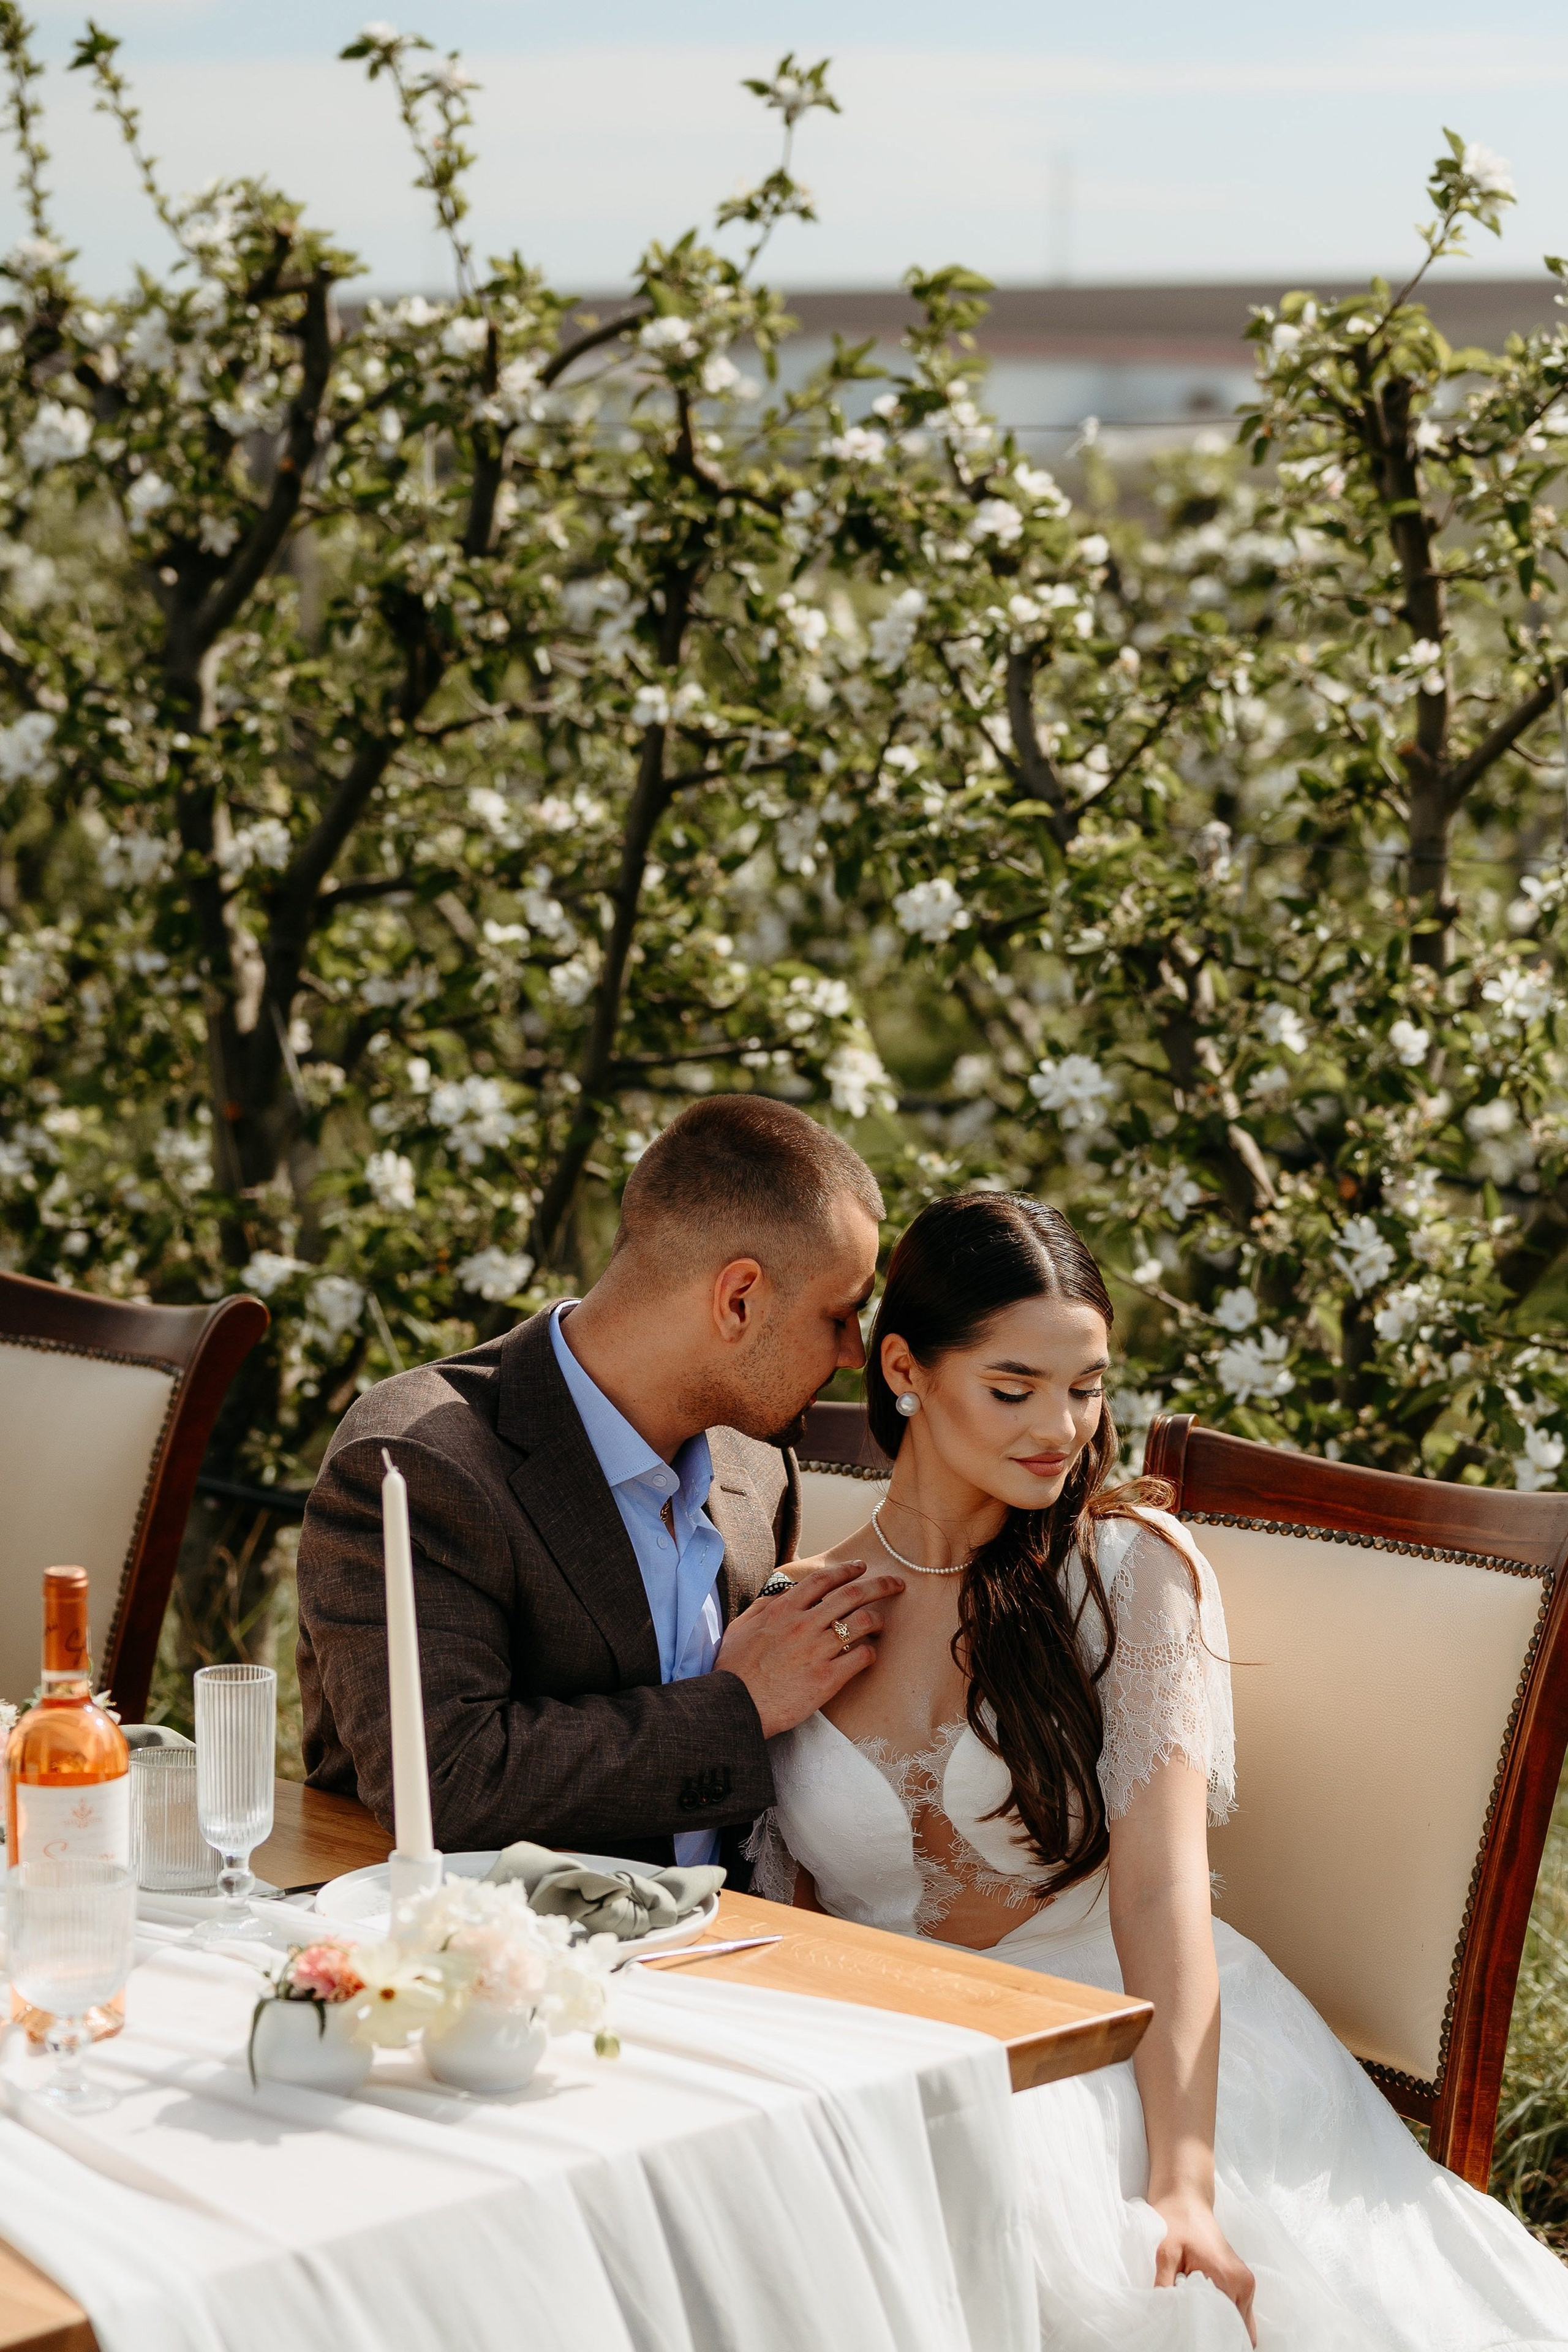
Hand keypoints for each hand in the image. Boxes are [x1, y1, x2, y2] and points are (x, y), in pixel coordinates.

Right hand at [716, 1558, 903, 1737]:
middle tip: (896, 1584)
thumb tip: (779, 1595)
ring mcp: (818, 1650)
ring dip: (878, 1620)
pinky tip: (869, 1655)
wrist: (735, 1706)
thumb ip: (761, 1608)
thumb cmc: (734, 1670)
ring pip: (862, 1622)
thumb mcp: (739, 1629)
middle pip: (852, 1595)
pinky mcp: (828, 1678)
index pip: (822, 1580)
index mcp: (783, 1610)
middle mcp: (804, 1625)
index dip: (846, 1570)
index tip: (861, 1567)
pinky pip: (861, 1657)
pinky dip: (870, 1653)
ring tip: (881, 1623)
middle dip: (879, 1585)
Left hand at [1150, 2192, 1254, 2345]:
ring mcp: (1245, 2284)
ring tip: (1193, 2324)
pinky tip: (1200, 2315)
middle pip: (1236, 2330)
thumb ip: (1164, 2286)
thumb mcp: (1164, 2253)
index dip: (1209, 2337)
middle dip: (1215, 2336)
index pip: (1229, 2329)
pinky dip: (1220, 2318)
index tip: (1191, 2338)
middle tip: (1189, 2334)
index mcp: (1232, 2280)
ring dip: (1217, 2327)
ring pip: (1237, 2323)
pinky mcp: (1240, 2282)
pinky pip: (1236, 2312)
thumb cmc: (1174, 2223)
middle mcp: (1245, 2284)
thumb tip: (1161, 2317)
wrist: (1185, 2200)